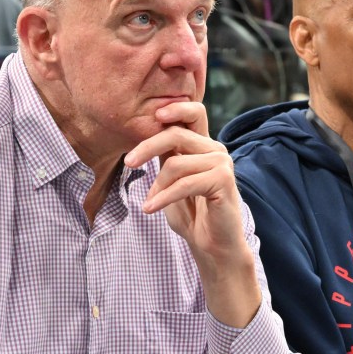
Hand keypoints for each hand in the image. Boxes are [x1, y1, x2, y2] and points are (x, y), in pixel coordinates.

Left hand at [124, 102, 245, 260]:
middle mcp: (215, 150)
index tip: (154, 114)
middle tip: (128, 163)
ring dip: (158, 186)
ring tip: (149, 204)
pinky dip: (164, 197)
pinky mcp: (223, 180)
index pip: (194, 112)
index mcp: (203, 146)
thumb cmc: (192, 215)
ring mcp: (222, 163)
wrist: (212, 246)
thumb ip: (165, 159)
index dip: (176, 107)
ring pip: (176, 163)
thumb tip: (142, 142)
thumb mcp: (171, 182)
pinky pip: (185, 183)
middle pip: (176, 134)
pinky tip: (150, 209)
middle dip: (148, 147)